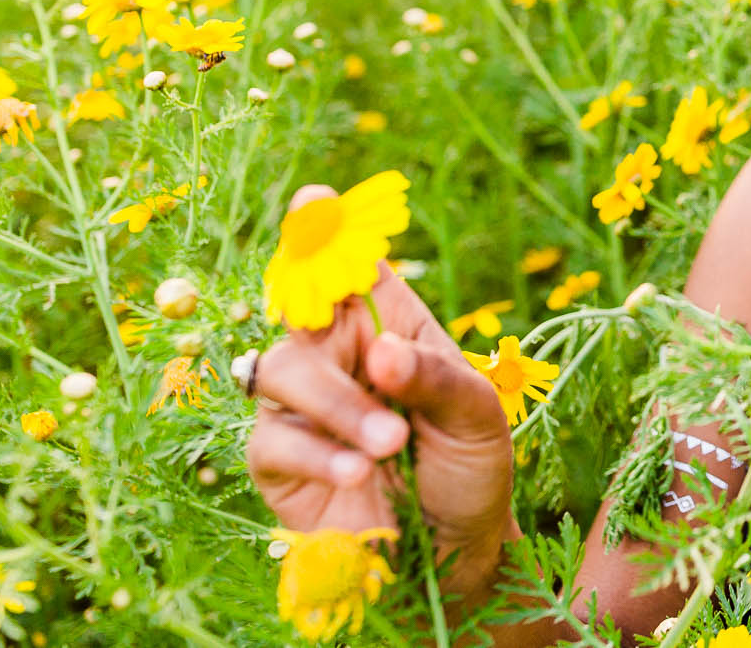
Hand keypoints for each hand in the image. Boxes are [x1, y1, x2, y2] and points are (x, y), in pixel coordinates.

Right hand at [245, 184, 519, 595]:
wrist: (454, 555)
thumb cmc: (470, 470)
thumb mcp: (477, 416)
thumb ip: (434, 378)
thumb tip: (381, 352)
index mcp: (393, 325)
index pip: (354, 263)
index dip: (327, 228)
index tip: (313, 196)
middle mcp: (340, 354)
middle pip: (301, 304)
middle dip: (318, 315)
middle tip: (372, 354)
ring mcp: (303, 404)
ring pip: (283, 368)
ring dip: (338, 406)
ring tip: (390, 446)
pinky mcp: (278, 459)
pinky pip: (273, 438)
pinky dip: (319, 454)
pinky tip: (360, 474)